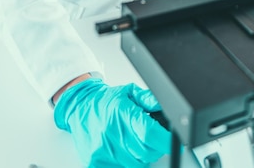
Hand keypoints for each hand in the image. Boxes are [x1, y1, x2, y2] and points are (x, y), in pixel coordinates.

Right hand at [54, 78, 170, 166]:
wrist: (81, 107)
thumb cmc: (107, 101)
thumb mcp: (130, 92)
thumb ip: (149, 100)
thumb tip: (165, 106)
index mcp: (122, 113)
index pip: (149, 133)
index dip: (165, 140)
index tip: (172, 140)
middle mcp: (112, 132)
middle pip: (146, 151)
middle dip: (155, 147)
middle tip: (151, 138)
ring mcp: (103, 150)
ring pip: (137, 163)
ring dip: (141, 155)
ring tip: (134, 141)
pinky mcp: (95, 162)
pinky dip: (128, 162)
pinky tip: (124, 150)